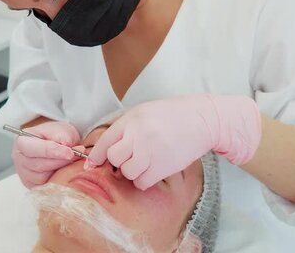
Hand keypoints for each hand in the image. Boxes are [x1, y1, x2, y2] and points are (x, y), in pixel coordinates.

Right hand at [12, 121, 83, 187]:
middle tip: (77, 156)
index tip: (69, 152)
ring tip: (72, 162)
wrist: (56, 144)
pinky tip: (65, 171)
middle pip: (38, 165)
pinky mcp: (32, 185)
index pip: (34, 148)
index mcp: (22, 141)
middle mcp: (19, 158)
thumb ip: (63, 136)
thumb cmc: (56, 136)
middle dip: (60, 161)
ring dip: (60, 171)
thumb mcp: (61, 130)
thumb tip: (67, 147)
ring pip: (42, 178)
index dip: (53, 151)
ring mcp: (24, 173)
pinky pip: (45, 186)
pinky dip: (58, 179)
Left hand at [86, 94, 261, 189]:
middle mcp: (138, 135)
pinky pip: (142, 182)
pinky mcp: (162, 167)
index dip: (96, 156)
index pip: (104, 142)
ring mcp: (150, 152)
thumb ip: (127, 127)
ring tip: (146, 162)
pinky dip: (144, 180)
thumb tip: (107, 148)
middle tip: (131, 157)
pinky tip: (154, 169)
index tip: (91, 165)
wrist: (203, 120)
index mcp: (131, 119)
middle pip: (114, 158)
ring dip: (133, 171)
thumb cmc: (173, 115)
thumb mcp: (145, 112)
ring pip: (127, 172)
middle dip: (119, 161)